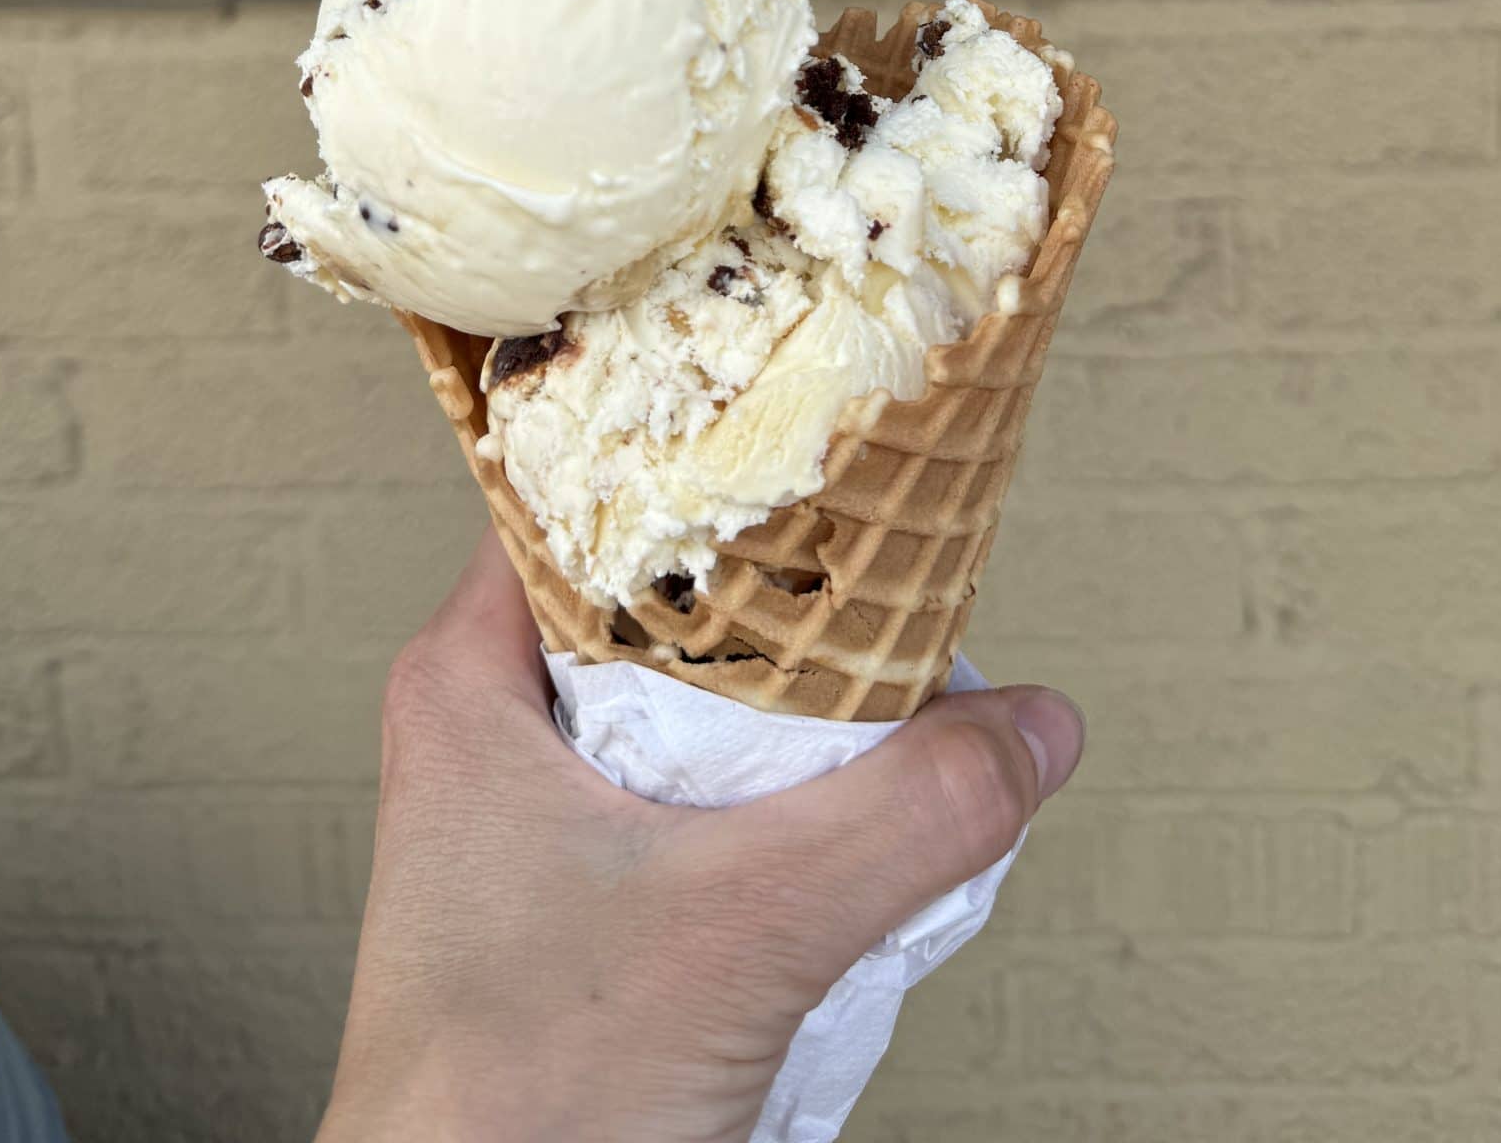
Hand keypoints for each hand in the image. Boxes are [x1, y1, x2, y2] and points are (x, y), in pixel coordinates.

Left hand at [317, 530, 1083, 1142]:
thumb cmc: (510, 1105)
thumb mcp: (744, 929)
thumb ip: (906, 819)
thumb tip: (1033, 731)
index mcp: (467, 682)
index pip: (585, 497)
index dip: (702, 456)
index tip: (812, 425)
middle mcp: (495, 736)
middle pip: (664, 606)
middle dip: (785, 597)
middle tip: (891, 553)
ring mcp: (542, 827)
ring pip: (695, 715)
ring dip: (797, 716)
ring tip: (897, 680)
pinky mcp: (592, 910)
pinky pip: (708, 812)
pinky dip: (788, 808)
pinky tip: (860, 814)